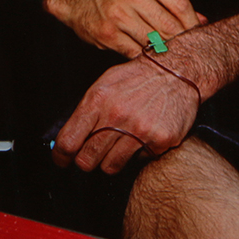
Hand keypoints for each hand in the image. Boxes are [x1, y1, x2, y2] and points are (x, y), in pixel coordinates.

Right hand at [43, 0, 205, 57]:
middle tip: (185, 48)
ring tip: (167, 53)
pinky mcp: (107, 33)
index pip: (180, 4)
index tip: (198, 34)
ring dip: (163, 50)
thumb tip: (201, 20)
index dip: (193, 23)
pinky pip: (136, 52)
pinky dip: (144, 56)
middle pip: (169, 25)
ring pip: (153, 41)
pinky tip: (147, 55)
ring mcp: (118, 14)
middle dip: (180, 40)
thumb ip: (170, 1)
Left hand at [51, 55, 198, 173]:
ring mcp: (139, 130)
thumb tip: (66, 139)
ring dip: (112, 158)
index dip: (61, 156)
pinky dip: (138, 152)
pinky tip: (144, 134)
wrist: (177, 72)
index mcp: (99, 99)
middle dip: (86, 160)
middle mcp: (117, 115)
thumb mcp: (106, 83)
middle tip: (93, 153)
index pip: (68, 141)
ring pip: (110, 166)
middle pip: (86, 160)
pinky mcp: (159, 140)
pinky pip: (138, 161)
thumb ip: (86, 110)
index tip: (62, 160)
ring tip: (121, 141)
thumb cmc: (138, 77)